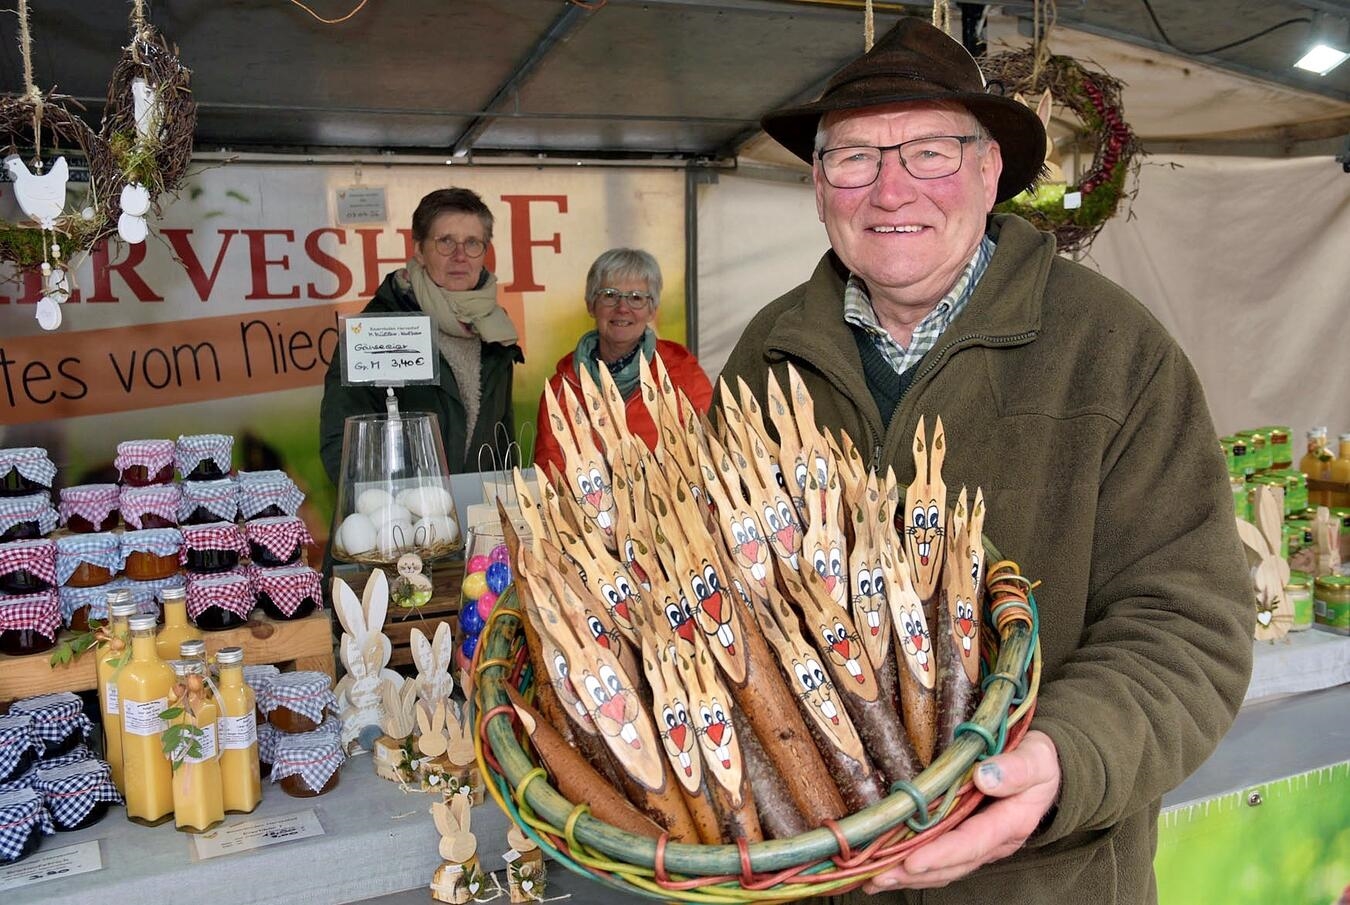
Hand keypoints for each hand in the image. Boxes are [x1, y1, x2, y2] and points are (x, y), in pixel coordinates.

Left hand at [863, 729, 1060, 890]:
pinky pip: (940, 859)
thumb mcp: (1036, 758)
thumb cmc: (1038, 761)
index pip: (972, 842)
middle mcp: (993, 840)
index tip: (912, 862)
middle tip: (877, 876)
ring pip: (943, 867)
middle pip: (952, 864)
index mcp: (1010, 822)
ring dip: (908, 876)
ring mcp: (979, 842)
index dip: (942, 854)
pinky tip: (887, 869)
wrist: (1044, 770)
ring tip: (873, 880)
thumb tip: (985, 775)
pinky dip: (913, 868)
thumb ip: (1016, 768)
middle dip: (914, 873)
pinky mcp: (966, 837)